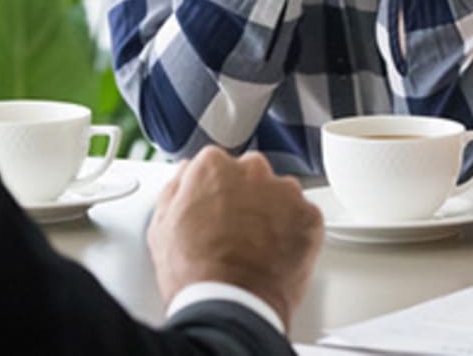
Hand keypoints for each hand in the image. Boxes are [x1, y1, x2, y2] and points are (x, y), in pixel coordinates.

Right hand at [146, 150, 323, 327]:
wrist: (232, 306)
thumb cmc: (195, 273)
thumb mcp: (162, 227)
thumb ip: (175, 189)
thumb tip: (185, 174)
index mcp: (214, 167)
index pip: (216, 165)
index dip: (213, 192)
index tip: (213, 210)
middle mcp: (253, 170)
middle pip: (251, 174)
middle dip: (246, 197)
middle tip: (235, 231)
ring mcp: (285, 192)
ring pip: (280, 194)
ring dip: (272, 213)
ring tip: (256, 247)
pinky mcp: (310, 216)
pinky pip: (303, 217)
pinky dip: (294, 233)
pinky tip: (275, 254)